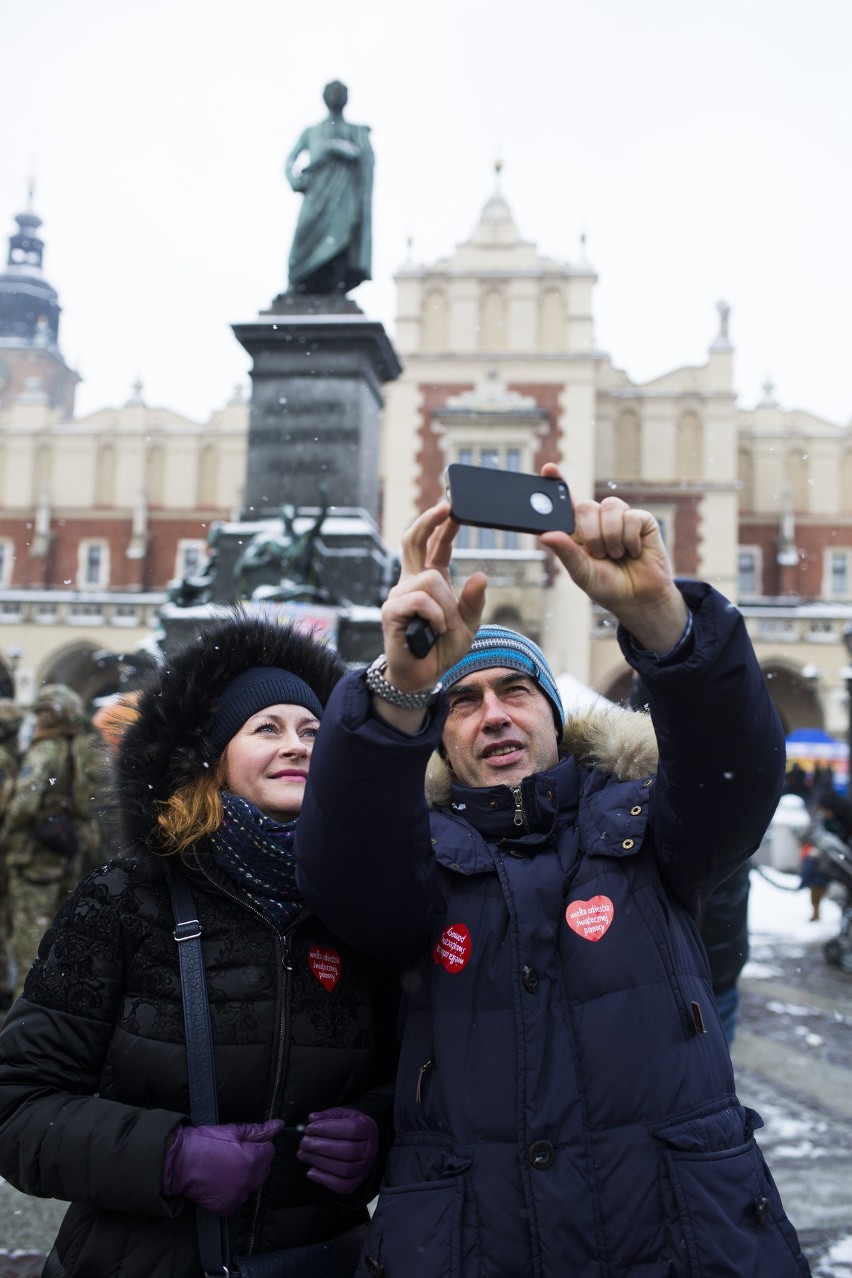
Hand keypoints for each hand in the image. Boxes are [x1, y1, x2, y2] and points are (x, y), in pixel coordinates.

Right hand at [162, 1119, 284, 1215]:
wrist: (179, 1163)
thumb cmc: (205, 1142)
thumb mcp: (233, 1131)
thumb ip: (259, 1130)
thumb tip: (279, 1125)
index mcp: (254, 1160)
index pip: (270, 1152)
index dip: (258, 1145)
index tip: (243, 1144)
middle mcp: (249, 1181)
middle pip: (264, 1170)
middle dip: (255, 1162)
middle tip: (234, 1155)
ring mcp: (238, 1197)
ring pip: (251, 1185)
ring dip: (244, 1178)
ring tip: (225, 1168)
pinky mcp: (227, 1208)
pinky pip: (238, 1200)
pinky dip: (232, 1193)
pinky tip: (220, 1182)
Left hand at [296, 1106, 378, 1193]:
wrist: (363, 1143)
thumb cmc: (350, 1127)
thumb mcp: (343, 1115)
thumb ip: (328, 1115)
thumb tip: (312, 1118)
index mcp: (368, 1128)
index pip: (352, 1130)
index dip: (329, 1129)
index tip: (310, 1128)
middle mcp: (369, 1150)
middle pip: (347, 1151)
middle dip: (321, 1147)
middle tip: (303, 1143)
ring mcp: (364, 1168)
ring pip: (344, 1169)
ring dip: (320, 1162)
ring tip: (303, 1154)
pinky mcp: (356, 1182)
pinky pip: (342, 1186)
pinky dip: (325, 1180)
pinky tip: (310, 1171)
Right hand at [381, 501, 486, 692]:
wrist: (422, 676)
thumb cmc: (441, 649)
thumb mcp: (468, 625)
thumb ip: (473, 601)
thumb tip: (480, 575)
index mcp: (429, 581)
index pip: (434, 546)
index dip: (441, 526)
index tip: (452, 507)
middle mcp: (410, 582)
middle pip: (412, 540)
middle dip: (429, 521)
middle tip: (446, 508)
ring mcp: (398, 595)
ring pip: (430, 580)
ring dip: (446, 606)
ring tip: (445, 627)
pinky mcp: (391, 611)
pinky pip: (420, 600)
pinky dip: (435, 616)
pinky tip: (435, 630)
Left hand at [537, 465, 687, 652]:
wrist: (639, 599)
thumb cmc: (607, 586)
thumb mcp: (581, 572)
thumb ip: (565, 552)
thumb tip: (545, 534)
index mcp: (579, 531)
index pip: (566, 502)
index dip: (558, 482)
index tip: (549, 469)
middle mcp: (599, 520)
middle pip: (586, 506)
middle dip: (590, 534)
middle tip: (599, 554)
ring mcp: (621, 517)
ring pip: (609, 508)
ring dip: (610, 537)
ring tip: (616, 555)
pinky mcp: (642, 520)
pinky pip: (630, 517)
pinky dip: (629, 539)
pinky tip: (634, 551)